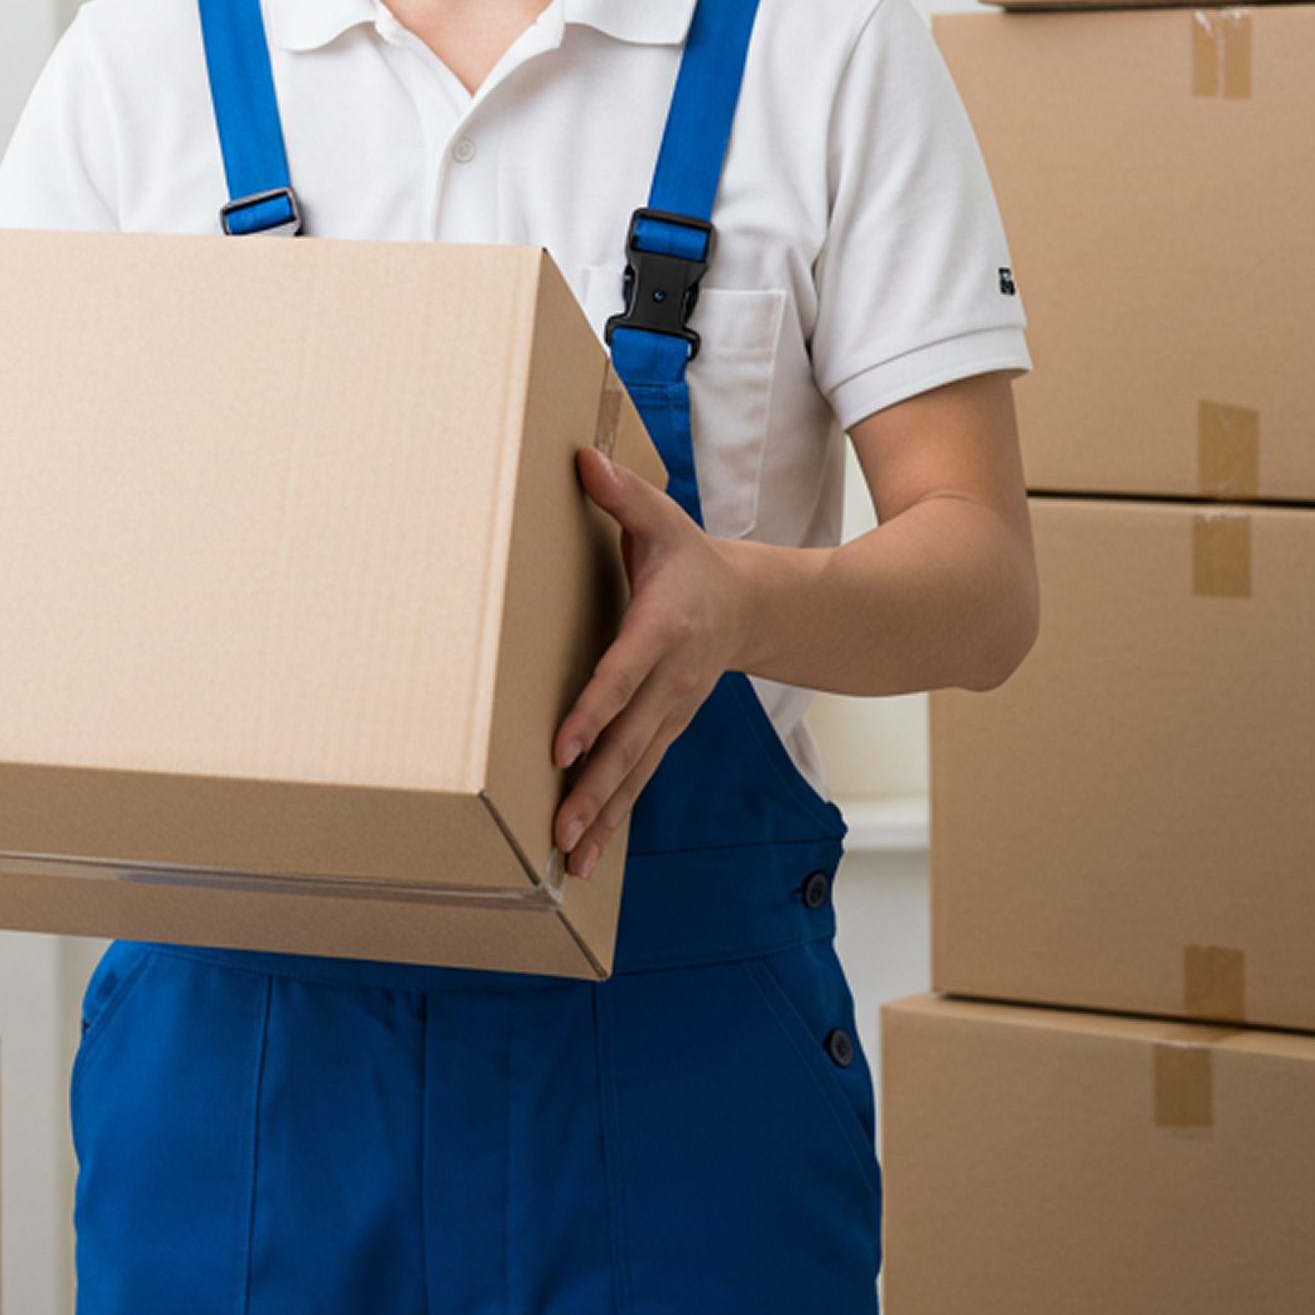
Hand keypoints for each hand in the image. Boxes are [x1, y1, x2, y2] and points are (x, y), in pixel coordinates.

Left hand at [554, 445, 749, 879]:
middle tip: (559, 828)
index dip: (594, 711)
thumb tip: (580, 458)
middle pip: (631, 742)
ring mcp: (673, 712)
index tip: (562, 746)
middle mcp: (671, 682)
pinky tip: (588, 853)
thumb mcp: (662, 519)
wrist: (755, 606)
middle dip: (595, 788)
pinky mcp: (669, 730)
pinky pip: (642, 776)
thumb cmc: (692, 560)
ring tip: (570, 856)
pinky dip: (616, 816)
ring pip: (638, 771)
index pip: (623, 676)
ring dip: (605, 816)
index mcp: (662, 630)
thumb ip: (621, 494)